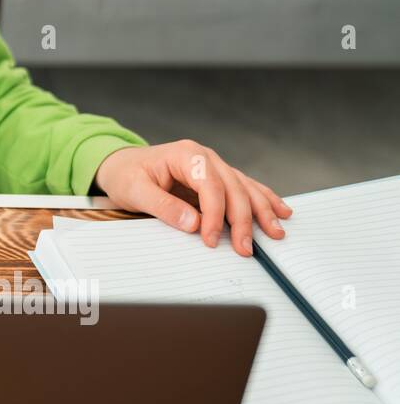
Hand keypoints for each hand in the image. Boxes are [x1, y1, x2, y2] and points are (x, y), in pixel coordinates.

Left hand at [92, 140, 292, 256]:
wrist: (121, 164)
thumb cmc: (126, 175)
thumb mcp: (135, 190)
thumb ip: (163, 206)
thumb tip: (193, 223)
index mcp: (186, 154)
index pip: (210, 186)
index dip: (215, 215)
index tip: (211, 240)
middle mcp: (205, 157)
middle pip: (233, 188)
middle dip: (243, 221)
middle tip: (246, 249)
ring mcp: (214, 166)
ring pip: (245, 188)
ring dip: (262, 212)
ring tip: (276, 233)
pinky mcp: (217, 177)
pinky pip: (245, 188)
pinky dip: (263, 200)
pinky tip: (281, 210)